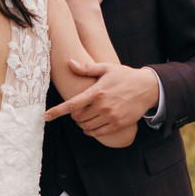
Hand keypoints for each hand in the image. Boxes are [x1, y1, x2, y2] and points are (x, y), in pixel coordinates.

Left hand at [43, 58, 162, 141]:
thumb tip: (69, 62)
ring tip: (84, 118)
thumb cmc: (125, 76)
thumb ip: (86, 68)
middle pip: (77, 117)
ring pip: (86, 126)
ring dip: (81, 124)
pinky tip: (90, 127)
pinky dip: (90, 131)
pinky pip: (97, 133)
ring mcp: (110, 116)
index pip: (72, 104)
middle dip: (74, 115)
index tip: (46, 116)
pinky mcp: (117, 124)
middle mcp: (102, 105)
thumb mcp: (106, 69)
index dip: (57, 111)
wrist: (148, 88)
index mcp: (96, 92)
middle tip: (77, 110)